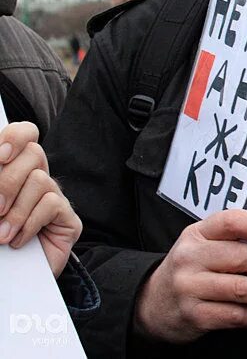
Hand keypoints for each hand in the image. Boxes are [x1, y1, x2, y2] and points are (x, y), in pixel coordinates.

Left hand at [0, 122, 81, 275]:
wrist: (12, 284)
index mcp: (14, 170)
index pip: (24, 134)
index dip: (14, 137)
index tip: (0, 156)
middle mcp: (36, 178)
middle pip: (34, 154)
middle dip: (8, 182)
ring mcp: (54, 198)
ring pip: (41, 180)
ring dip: (16, 211)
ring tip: (2, 236)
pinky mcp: (67, 218)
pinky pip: (52, 204)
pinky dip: (31, 223)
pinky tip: (20, 240)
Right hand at [133, 210, 246, 343]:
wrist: (153, 303)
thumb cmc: (191, 269)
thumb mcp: (203, 244)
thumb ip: (233, 239)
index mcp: (197, 233)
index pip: (232, 221)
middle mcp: (190, 257)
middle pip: (243, 258)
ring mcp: (189, 287)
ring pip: (242, 289)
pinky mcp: (193, 315)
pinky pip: (234, 315)